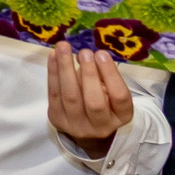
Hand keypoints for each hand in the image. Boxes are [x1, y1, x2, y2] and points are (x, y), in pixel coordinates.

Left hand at [45, 43, 133, 157]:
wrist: (85, 127)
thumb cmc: (102, 101)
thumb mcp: (111, 91)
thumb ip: (103, 76)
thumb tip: (87, 56)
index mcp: (121, 116)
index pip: (119, 97)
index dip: (111, 74)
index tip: (101, 53)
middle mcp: (101, 126)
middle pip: (94, 102)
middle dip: (89, 74)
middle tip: (84, 52)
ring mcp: (77, 126)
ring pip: (70, 97)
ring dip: (65, 69)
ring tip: (64, 47)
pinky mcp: (57, 120)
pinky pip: (54, 95)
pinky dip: (52, 73)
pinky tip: (53, 56)